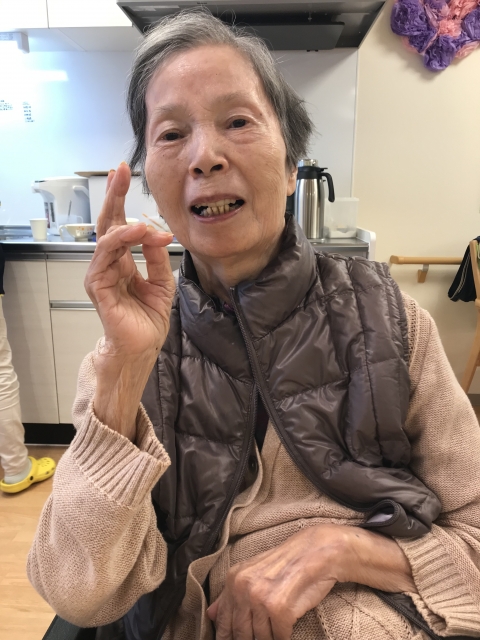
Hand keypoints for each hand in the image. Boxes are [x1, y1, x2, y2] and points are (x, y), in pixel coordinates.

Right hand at [85, 162, 174, 437]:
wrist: (142, 347)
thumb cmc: (147, 319)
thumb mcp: (162, 282)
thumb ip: (157, 257)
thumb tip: (158, 233)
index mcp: (123, 261)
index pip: (120, 224)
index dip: (121, 199)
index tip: (124, 174)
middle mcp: (109, 264)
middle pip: (108, 223)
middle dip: (113, 196)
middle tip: (119, 170)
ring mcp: (101, 275)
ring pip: (106, 238)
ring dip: (124, 222)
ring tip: (143, 217)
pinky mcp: (100, 288)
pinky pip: (107, 258)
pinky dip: (122, 243)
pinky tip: (137, 233)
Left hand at [207, 524, 343, 639]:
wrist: (316, 551)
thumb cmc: (286, 563)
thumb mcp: (253, 573)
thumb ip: (230, 594)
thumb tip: (211, 614)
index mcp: (234, 579)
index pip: (223, 621)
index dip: (228, 637)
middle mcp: (244, 588)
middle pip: (241, 633)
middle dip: (251, 639)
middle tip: (261, 635)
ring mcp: (261, 599)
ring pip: (260, 638)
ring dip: (270, 638)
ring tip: (276, 627)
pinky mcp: (280, 609)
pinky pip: (279, 638)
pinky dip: (284, 637)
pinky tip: (287, 628)